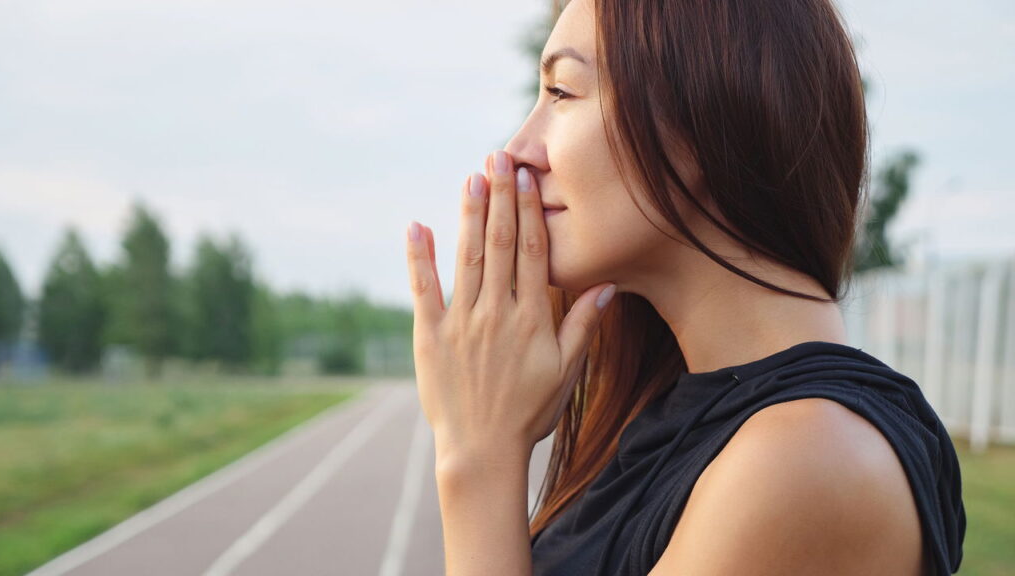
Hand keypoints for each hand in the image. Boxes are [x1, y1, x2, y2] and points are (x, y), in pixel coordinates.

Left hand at [405, 149, 616, 467]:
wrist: (482, 449)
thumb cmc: (529, 412)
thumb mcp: (566, 372)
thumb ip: (583, 325)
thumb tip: (606, 284)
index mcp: (531, 318)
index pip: (531, 252)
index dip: (527, 210)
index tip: (526, 176)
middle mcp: (496, 312)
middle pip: (499, 244)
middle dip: (499, 197)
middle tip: (498, 157)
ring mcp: (461, 322)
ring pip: (467, 258)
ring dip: (469, 215)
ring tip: (471, 177)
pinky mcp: (430, 335)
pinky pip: (424, 289)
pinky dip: (420, 257)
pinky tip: (418, 225)